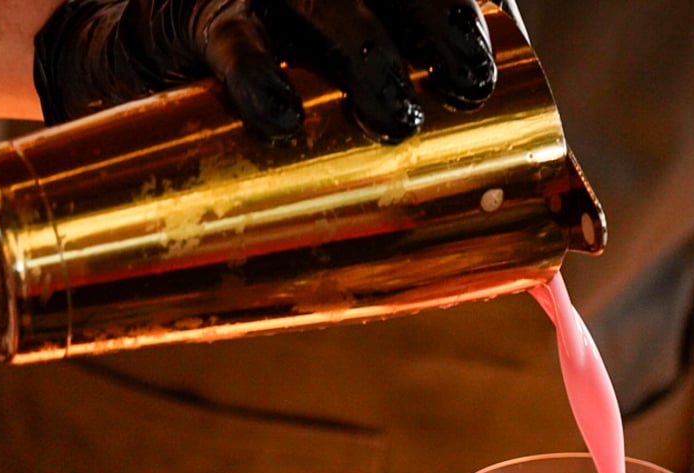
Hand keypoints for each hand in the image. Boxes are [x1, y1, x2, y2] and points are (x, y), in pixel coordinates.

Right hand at [33, 0, 495, 139]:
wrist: (138, 57)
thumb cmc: (271, 84)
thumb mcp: (344, 91)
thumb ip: (425, 135)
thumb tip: (555, 230)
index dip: (458, 12)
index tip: (484, 68)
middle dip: (437, 19)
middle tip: (465, 83)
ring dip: (365, 47)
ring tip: (394, 111)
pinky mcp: (200, 17)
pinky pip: (231, 38)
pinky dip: (258, 74)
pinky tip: (281, 116)